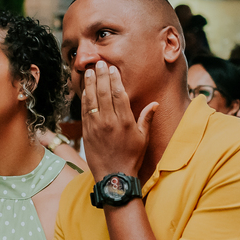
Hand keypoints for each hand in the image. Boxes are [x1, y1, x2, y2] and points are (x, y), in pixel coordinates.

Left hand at [81, 61, 157, 179]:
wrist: (114, 177)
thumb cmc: (131, 158)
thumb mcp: (143, 138)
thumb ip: (146, 118)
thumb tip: (155, 104)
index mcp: (125, 121)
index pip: (118, 94)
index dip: (114, 79)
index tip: (112, 68)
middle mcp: (109, 121)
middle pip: (103, 93)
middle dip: (101, 76)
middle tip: (100, 63)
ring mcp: (96, 126)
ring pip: (92, 99)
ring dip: (90, 84)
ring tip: (90, 71)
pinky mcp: (87, 132)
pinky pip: (84, 111)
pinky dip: (84, 98)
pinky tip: (84, 89)